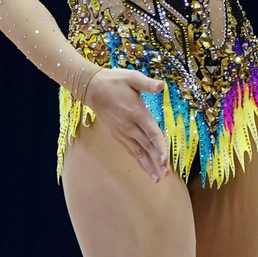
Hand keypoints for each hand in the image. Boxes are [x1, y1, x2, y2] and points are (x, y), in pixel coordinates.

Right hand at [84, 67, 171, 182]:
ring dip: (147, 165)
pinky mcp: (117, 134)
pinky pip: (130, 150)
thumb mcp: (132, 77)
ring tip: (157, 179)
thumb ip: (147, 83)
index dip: (159, 147)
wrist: (91, 88)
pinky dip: (138, 160)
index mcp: (136, 112)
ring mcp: (122, 132)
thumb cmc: (114, 81)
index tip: (165, 160)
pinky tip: (145, 168)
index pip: (151, 133)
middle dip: (156, 161)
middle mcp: (129, 126)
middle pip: (146, 146)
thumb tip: (162, 85)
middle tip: (166, 174)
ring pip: (137, 152)